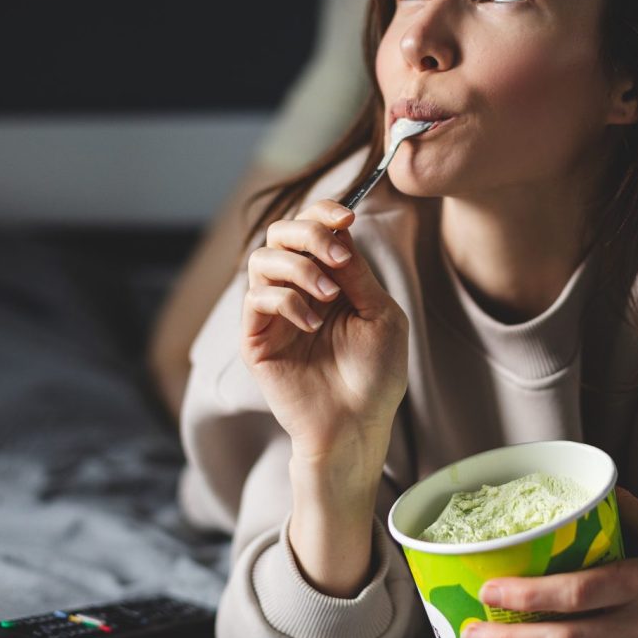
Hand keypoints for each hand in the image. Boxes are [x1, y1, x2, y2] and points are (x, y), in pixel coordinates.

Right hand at [241, 199, 408, 493]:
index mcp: (331, 278)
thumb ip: (357, 272)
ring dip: (299, 267)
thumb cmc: (376, 375)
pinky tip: (313, 325)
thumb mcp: (381, 314)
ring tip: (329, 297)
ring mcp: (274, 313)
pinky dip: (286, 301)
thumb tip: (339, 232)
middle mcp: (298, 289)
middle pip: (281, 233)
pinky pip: (256, 298)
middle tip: (337, 256)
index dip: (324, 212)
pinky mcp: (256, 339)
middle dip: (309, 233)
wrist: (357, 424)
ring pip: (263, 259)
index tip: (346, 218)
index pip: (314, 228)